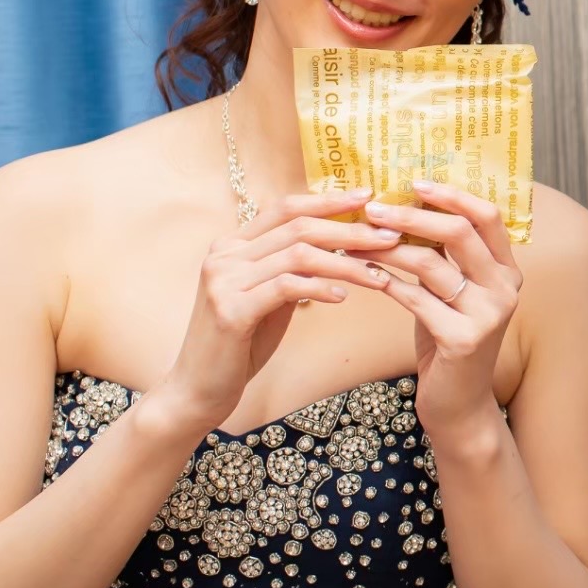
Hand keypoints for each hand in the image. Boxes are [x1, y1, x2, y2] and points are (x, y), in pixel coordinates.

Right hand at [151, 189, 398, 434]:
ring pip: (298, 254)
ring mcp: (224, 280)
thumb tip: (337, 246)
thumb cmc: (239, 345)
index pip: (286, 208)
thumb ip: (291, 269)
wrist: (197, 390)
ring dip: (346, 262)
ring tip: (379, 274)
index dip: (327, 200)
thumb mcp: (268, 298)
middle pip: (298, 227)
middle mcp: (225, 255)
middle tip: (390, 236)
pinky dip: (320, 287)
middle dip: (350, 229)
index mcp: (232, 245)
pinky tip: (343, 297)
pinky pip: (286, 287)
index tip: (367, 196)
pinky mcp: (230, 310)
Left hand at [362, 182, 522, 443]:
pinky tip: (362, 273)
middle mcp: (506, 289)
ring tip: (354, 241)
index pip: (488, 216)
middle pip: (460, 232)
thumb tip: (408, 203)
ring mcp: (488, 315)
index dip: (452, 194)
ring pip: (430, 263)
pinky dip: (384, 281)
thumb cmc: (449, 340)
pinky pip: (414, 298)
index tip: (414, 181)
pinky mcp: (462, 340)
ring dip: (385, 248)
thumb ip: (446, 256)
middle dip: (412, 214)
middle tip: (373, 207)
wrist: (459, 404)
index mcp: (508, 270)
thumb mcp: (455, 293)